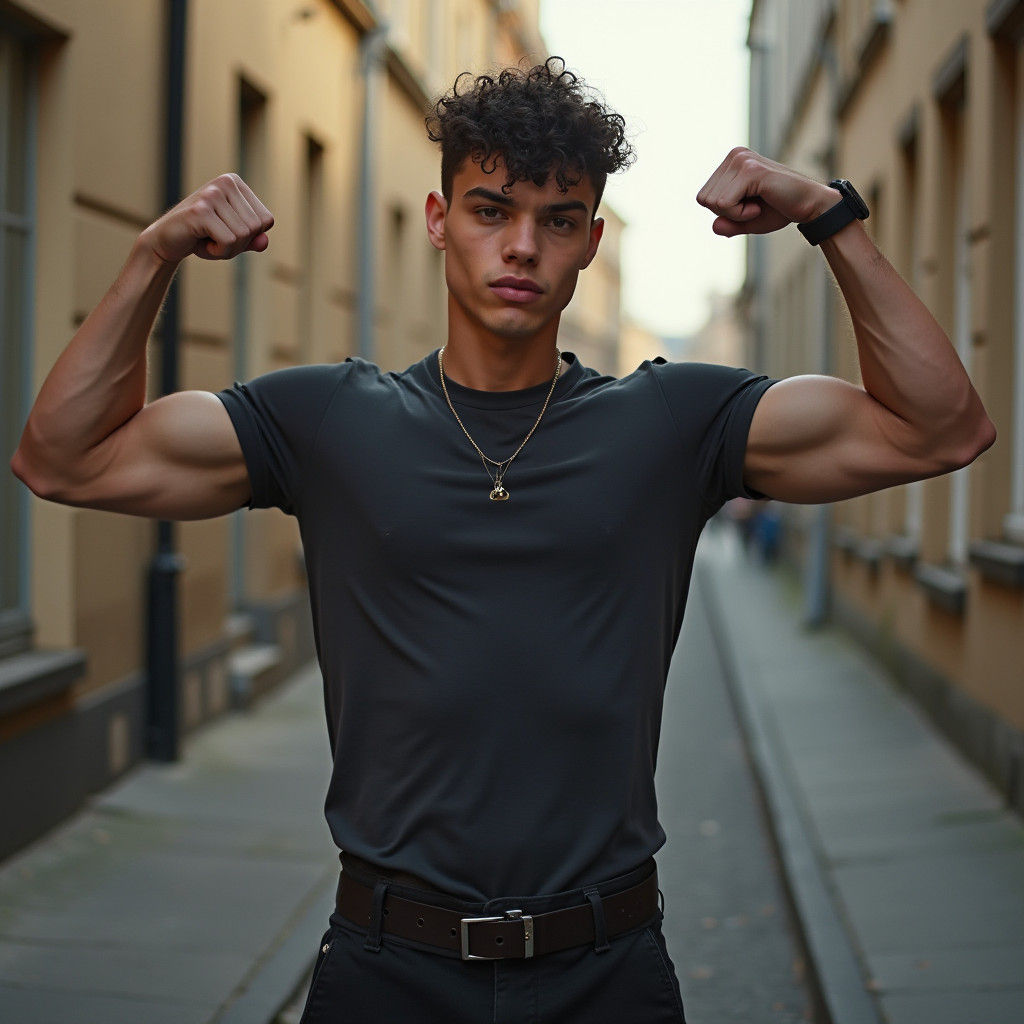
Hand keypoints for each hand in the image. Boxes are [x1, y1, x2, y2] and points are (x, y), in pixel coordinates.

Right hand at [138, 173, 274, 264]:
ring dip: (227, 249)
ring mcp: (212, 194)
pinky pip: (228, 241)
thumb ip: (253, 240)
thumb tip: (264, 241)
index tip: (227, 232)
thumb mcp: (234, 239)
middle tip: (215, 239)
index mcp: (235, 183)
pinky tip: (201, 242)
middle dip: (239, 244)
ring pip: (243, 236)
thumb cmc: (202, 237)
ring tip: (208, 240)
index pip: (266, 220)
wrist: (166, 241)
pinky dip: (218, 252)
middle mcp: (225, 182)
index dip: (250, 237)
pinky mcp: (200, 210)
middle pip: (256, 228)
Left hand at [696, 147, 837, 236]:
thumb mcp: (746, 221)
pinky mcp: (750, 170)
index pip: (704, 196)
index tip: (748, 206)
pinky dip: (741, 214)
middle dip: (727, 213)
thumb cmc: (779, 210)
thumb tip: (714, 226)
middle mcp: (735, 155)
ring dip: (736, 214)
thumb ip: (727, 224)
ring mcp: (742, 160)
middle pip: (705, 199)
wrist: (810, 205)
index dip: (723, 211)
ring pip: (713, 202)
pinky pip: (725, 204)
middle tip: (753, 206)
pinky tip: (759, 206)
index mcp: (731, 162)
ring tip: (758, 204)